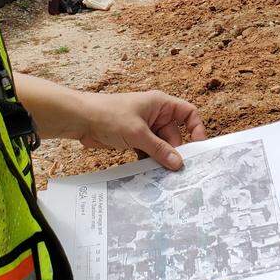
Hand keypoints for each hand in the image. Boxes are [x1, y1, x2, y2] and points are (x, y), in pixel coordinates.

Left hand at [79, 90, 206, 169]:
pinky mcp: (135, 139)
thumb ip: (160, 149)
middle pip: (175, 135)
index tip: (198, 147)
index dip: (196, 129)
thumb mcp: (138, 133)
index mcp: (161, 104)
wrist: (80, 119)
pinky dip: (150, 161)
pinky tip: (149, 173)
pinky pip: (149, 152)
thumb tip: (179, 163)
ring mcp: (145, 128)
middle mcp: (156, 115)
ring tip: (163, 175)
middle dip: (176, 152)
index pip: (188, 113)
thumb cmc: (109, 115)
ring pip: (162, 146)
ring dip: (161, 159)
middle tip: (177, 171)